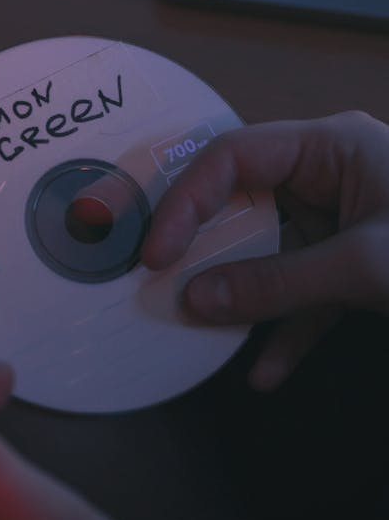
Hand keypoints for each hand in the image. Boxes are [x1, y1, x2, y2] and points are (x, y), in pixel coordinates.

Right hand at [142, 111, 388, 390]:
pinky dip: (287, 331)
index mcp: (330, 147)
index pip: (233, 160)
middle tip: (166, 291)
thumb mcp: (362, 266)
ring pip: (272, 257)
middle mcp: (330, 177)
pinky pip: (306, 294)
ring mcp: (343, 222)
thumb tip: (196, 299)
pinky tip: (269, 373)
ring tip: (208, 334)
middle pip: (245, 209)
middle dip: (210, 256)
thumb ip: (275, 283)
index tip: (159, 255)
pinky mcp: (357, 268)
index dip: (187, 203)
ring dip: (245, 301)